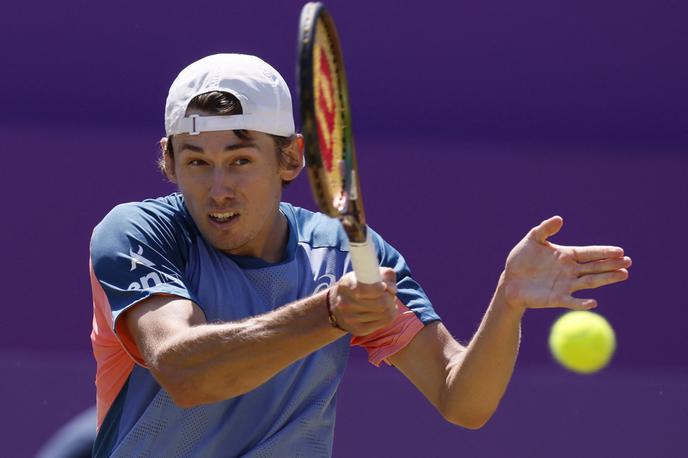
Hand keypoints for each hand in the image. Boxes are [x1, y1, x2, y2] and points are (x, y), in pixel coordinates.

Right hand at [329, 267, 397, 335]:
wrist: (336, 307)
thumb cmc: (356, 286)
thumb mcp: (366, 273)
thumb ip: (384, 275)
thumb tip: (392, 289)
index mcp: (346, 285)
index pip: (365, 289)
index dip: (380, 288)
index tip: (383, 286)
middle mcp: (346, 303)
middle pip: (381, 303)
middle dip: (390, 297)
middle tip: (388, 293)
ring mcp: (351, 319)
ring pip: (385, 314)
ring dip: (391, 306)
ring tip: (386, 301)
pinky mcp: (358, 330)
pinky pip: (384, 322)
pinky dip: (389, 315)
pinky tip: (384, 310)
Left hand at [502, 216, 631, 311]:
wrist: (510, 281)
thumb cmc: (521, 259)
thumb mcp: (532, 240)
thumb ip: (545, 229)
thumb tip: (559, 218)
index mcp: (567, 255)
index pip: (590, 253)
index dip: (604, 252)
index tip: (620, 251)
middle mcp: (571, 271)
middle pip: (595, 267)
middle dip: (612, 264)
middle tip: (628, 262)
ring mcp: (566, 285)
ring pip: (590, 282)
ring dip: (607, 279)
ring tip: (623, 275)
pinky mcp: (557, 299)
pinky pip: (572, 301)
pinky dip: (582, 303)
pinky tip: (592, 302)